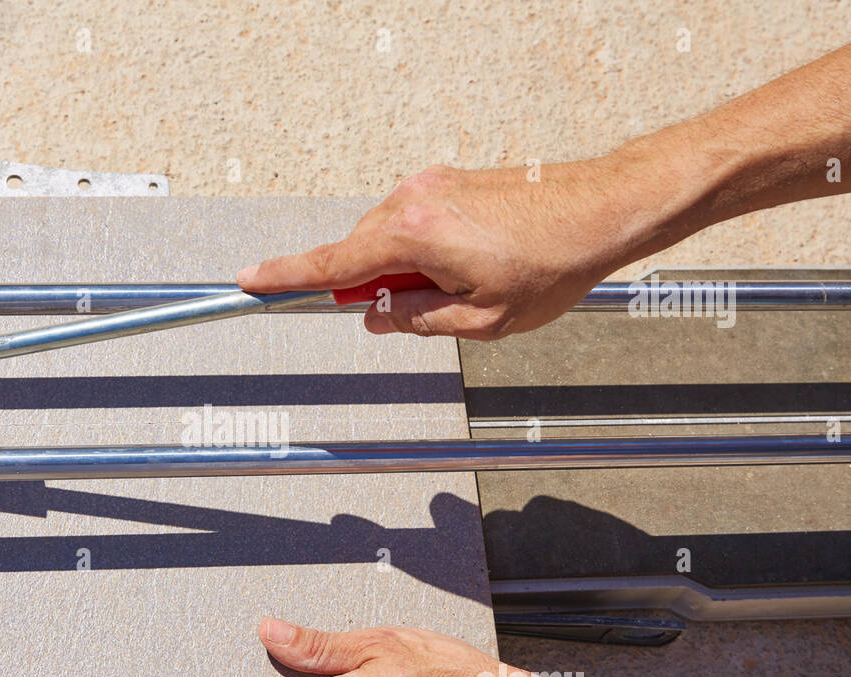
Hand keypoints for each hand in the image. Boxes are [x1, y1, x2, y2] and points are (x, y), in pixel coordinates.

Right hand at [236, 159, 640, 339]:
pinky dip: (426, 251)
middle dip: (378, 288)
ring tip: (470, 285)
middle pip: (361, 254)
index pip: (331, 263)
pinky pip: (414, 224)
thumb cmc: (549, 263)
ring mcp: (431, 185)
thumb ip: (413, 320)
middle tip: (427, 310)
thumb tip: (376, 318)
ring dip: (409, 271)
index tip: (249, 281)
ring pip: (390, 241)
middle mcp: (413, 199)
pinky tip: (474, 264)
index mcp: (412, 234)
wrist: (601, 211)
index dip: (286, 277)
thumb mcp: (478, 319)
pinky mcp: (449, 181)